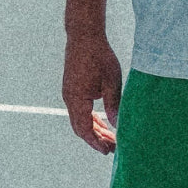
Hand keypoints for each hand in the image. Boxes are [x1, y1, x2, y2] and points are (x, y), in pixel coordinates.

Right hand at [62, 31, 120, 153]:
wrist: (84, 36)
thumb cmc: (99, 57)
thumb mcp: (112, 82)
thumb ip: (114, 105)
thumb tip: (118, 126)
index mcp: (77, 99)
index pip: (84, 129)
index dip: (96, 142)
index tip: (108, 151)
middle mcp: (69, 99)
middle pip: (80, 128)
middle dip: (96, 139)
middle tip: (112, 148)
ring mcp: (69, 94)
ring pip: (80, 119)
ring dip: (94, 130)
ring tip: (110, 138)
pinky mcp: (73, 89)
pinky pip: (80, 110)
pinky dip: (91, 119)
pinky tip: (103, 123)